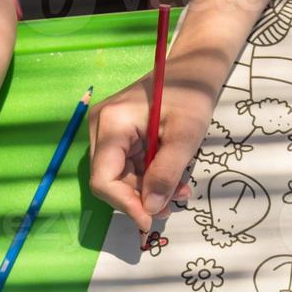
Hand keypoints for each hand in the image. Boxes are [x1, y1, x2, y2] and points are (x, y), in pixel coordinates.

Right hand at [88, 76, 208, 231]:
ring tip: (180, 190)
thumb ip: (166, 173)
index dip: (125, 205)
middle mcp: (100, 128)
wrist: (190, 70)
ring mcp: (106, 131)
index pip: (103, 179)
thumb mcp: (185, 136)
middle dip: (139, 199)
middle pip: (109, 181)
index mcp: (111, 124)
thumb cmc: (190, 95)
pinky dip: (147, 178)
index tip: (151, 220)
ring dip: (147, 191)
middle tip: (172, 206)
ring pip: (118, 177)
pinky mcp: (116, 135)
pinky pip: (126, 167)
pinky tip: (172, 179)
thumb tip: (150, 208)